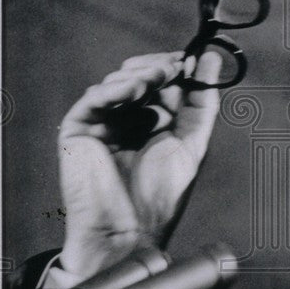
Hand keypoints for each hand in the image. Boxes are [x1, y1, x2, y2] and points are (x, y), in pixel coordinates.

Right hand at [57, 50, 221, 277]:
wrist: (130, 230)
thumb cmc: (160, 196)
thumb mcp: (192, 141)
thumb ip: (203, 101)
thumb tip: (211, 59)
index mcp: (154, 123)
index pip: (163, 83)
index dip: (174, 68)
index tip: (188, 58)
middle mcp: (127, 120)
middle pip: (139, 76)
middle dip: (157, 68)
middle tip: (172, 68)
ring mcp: (103, 124)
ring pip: (117, 82)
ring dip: (139, 76)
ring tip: (156, 81)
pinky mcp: (78, 130)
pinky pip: (94, 98)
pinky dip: (114, 89)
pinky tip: (132, 91)